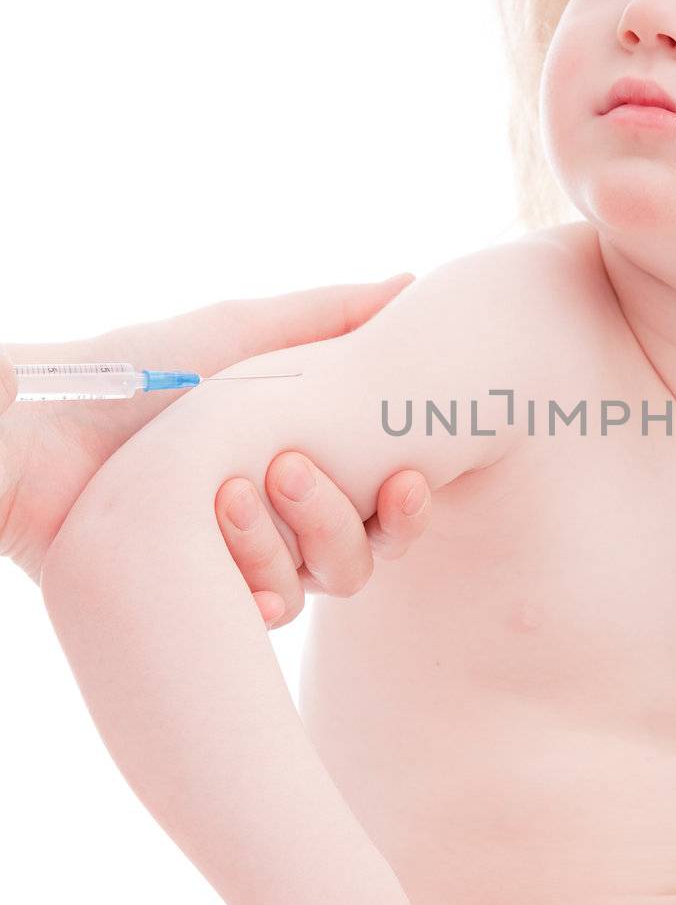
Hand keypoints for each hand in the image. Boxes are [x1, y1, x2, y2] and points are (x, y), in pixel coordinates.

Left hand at [0, 275, 430, 596]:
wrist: (39, 433)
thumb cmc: (137, 376)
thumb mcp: (237, 335)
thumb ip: (327, 315)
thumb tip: (408, 282)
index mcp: (306, 473)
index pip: (386, 509)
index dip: (408, 506)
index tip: (408, 478)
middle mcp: (281, 529)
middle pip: (359, 557)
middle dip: (340, 520)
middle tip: (291, 469)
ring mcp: (239, 573)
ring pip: (309, 590)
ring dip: (284, 546)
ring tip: (226, 493)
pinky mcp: (197, 609)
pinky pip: (253, 622)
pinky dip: (251, 594)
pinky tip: (223, 566)